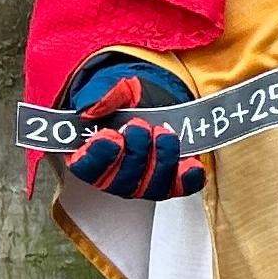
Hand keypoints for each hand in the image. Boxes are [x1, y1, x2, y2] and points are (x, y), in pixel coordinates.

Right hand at [64, 63, 204, 199]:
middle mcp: (114, 178)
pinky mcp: (170, 181)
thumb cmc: (123, 100)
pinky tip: (190, 163)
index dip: (99, 156)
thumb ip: (99, 98)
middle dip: (134, 153)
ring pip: (151, 188)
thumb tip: (91, 110)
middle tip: (140, 126)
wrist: (150, 99)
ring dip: (160, 160)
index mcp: (88, 157)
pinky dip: (187, 177)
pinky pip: (181, 187)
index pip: (87, 170)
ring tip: (163, 133)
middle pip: (122, 183)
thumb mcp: (108, 90)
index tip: (111, 136)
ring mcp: (143, 183)